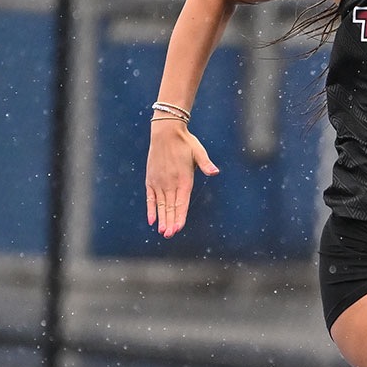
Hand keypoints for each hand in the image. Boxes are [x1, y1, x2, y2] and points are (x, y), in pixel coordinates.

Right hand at [145, 117, 219, 237]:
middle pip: (170, 206)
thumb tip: (215, 171)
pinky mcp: (151, 178)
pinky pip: (150, 197)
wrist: (165, 131)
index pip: (181, 202)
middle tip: (169, 235)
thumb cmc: (185, 142)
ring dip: (161, 218)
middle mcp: (170, 182)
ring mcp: (159, 181)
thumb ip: (206, 164)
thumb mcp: (198, 152)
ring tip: (162, 232)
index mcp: (183, 178)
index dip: (180, 216)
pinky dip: (151, 208)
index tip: (178, 228)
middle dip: (170, 222)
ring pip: (160, 204)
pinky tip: (152, 220)